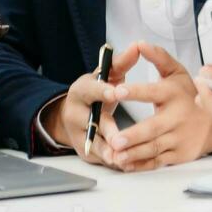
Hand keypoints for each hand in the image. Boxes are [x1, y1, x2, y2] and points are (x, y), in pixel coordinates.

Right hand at [40, 42, 141, 167]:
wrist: (74, 114)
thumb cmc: (96, 92)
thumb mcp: (106, 76)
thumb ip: (121, 63)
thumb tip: (137, 46)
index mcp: (81, 91)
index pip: (90, 90)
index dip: (102, 91)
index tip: (115, 92)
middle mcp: (76, 113)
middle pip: (91, 122)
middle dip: (106, 130)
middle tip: (119, 138)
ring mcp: (78, 134)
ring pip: (93, 144)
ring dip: (107, 152)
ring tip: (120, 158)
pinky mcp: (84, 150)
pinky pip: (98, 157)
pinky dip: (110, 161)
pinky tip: (123, 165)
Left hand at [108, 42, 211, 171]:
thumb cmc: (190, 95)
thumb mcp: (177, 72)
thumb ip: (158, 58)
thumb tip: (139, 44)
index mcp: (173, 94)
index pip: (153, 91)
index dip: (136, 91)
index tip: (118, 91)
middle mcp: (176, 117)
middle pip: (153, 128)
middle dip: (134, 135)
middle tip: (115, 140)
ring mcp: (178, 138)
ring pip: (153, 147)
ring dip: (134, 153)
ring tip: (116, 155)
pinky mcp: (178, 155)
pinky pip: (157, 161)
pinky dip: (141, 165)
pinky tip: (126, 165)